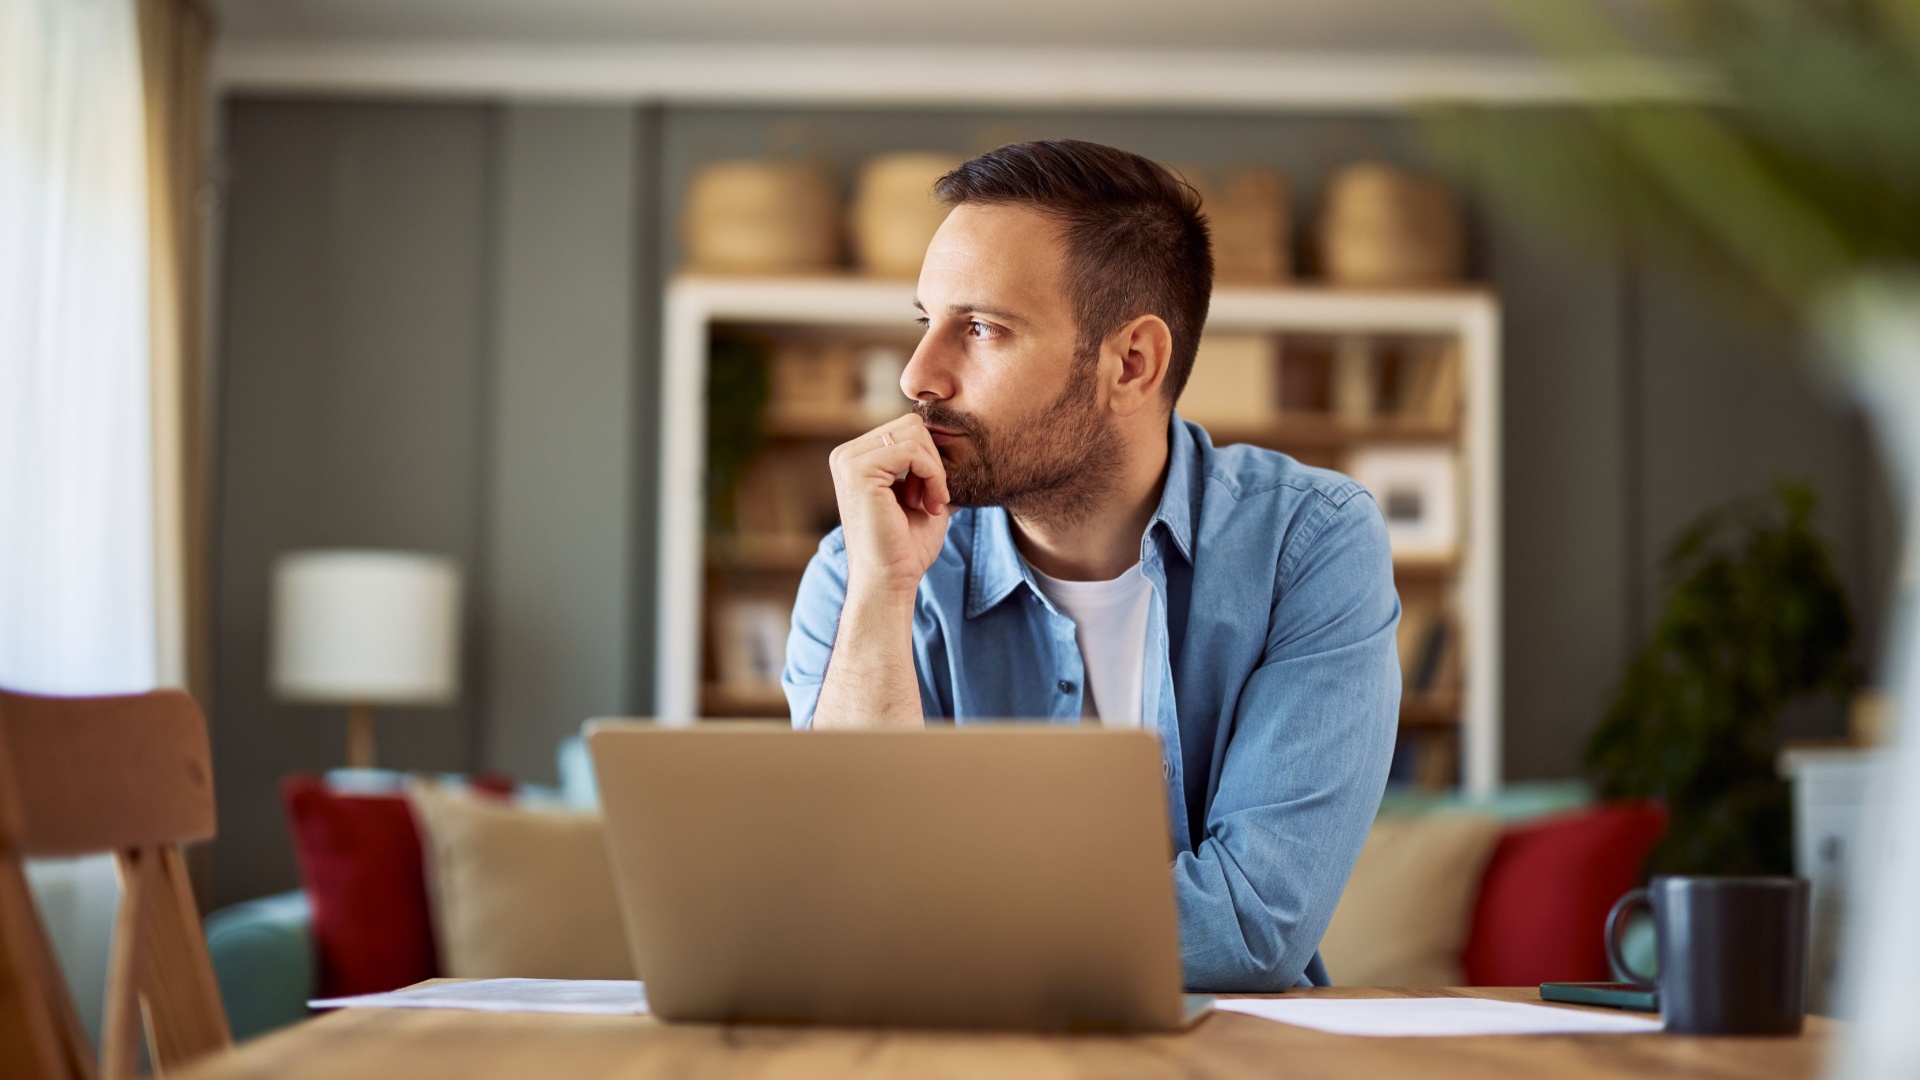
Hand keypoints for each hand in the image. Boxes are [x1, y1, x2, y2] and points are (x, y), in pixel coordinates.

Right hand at [827, 413, 951, 601]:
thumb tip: (955, 440)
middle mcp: (846, 455)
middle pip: (912, 425)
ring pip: (915, 434)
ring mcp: (848, 460)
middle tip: (933, 500)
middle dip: (933, 462)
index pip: (908, 430)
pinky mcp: (858, 471)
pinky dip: (933, 476)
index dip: (931, 460)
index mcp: (855, 458)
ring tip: (930, 504)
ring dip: (934, 471)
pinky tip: (930, 505)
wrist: (890, 581)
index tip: (933, 496)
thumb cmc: (906, 546)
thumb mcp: (921, 495)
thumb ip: (928, 467)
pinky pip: (913, 451)